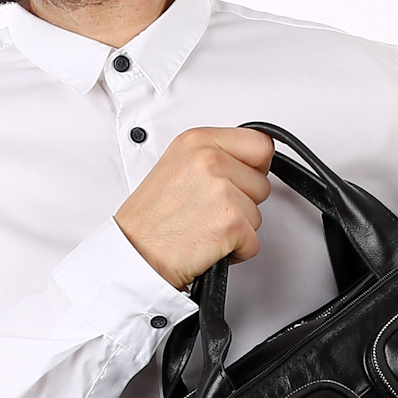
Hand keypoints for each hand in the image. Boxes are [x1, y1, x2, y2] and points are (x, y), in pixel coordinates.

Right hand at [114, 127, 274, 289]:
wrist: (135, 256)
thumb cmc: (149, 221)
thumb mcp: (175, 167)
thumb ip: (213, 158)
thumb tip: (246, 165)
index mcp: (197, 141)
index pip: (259, 144)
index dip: (254, 169)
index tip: (240, 182)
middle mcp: (210, 160)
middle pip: (262, 183)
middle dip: (244, 203)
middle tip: (209, 212)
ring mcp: (221, 190)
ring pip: (258, 215)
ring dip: (238, 229)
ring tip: (205, 229)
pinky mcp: (231, 222)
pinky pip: (254, 242)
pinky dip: (237, 253)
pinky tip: (209, 246)